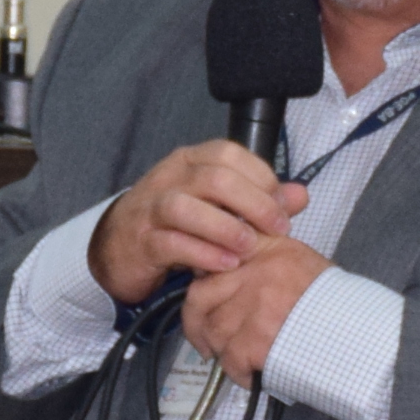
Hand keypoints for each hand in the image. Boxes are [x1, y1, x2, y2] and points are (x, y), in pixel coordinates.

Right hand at [92, 142, 311, 305]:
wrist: (119, 248)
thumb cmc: (176, 222)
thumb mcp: (217, 204)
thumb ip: (260, 198)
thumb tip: (300, 195)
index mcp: (190, 160)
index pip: (228, 154)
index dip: (260, 177)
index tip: (283, 205)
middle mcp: (169, 178)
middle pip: (214, 178)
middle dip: (253, 203)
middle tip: (277, 229)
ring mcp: (151, 209)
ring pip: (186, 207)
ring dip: (225, 228)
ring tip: (250, 247)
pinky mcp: (142, 242)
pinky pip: (171, 243)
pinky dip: (202, 253)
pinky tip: (226, 264)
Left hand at [183, 231, 329, 383]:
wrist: (361, 333)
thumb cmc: (335, 302)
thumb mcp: (301, 261)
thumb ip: (263, 260)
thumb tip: (223, 272)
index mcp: (267, 247)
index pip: (215, 257)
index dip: (203, 283)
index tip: (204, 300)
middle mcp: (257, 270)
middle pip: (201, 296)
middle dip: (197, 323)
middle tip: (204, 340)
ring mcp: (255, 305)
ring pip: (213, 331)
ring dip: (222, 350)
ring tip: (239, 358)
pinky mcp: (257, 339)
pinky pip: (230, 359)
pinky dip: (237, 372)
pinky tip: (251, 373)